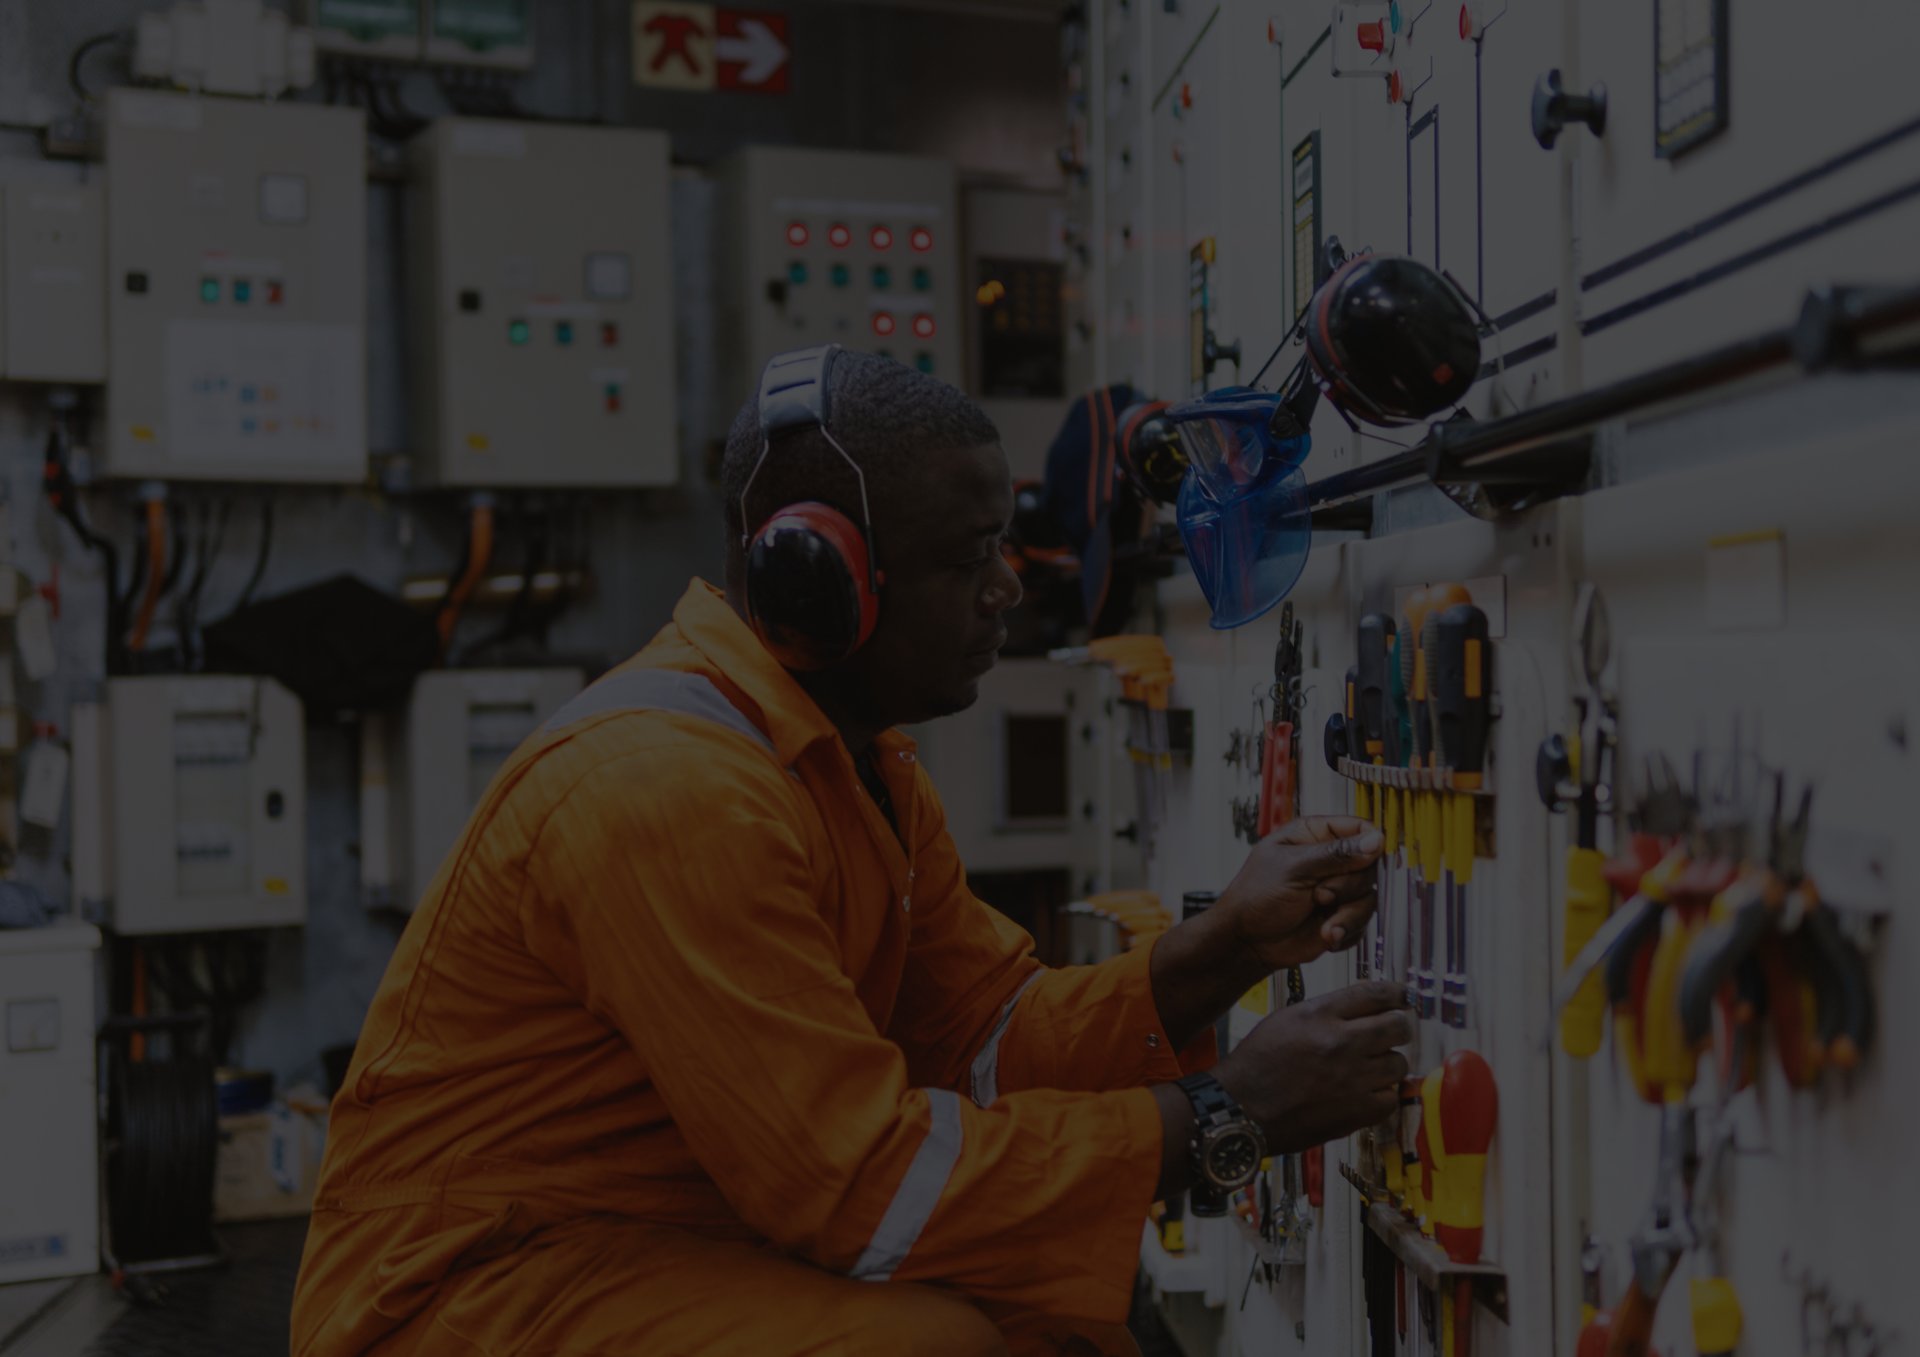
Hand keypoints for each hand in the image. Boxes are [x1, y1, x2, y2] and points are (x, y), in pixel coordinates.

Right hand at [1213, 980, 1413, 1151]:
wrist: (1241, 1108)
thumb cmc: (1257, 1064)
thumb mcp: (1286, 1019)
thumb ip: (1327, 1010)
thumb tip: (1365, 1007)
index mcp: (1320, 1015)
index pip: (1375, 994)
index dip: (1397, 993)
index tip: (1403, 997)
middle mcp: (1340, 1042)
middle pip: (1397, 1026)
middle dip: (1397, 1028)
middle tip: (1390, 1034)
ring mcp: (1352, 1078)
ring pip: (1398, 1063)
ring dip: (1388, 1062)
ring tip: (1370, 1067)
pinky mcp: (1356, 1111)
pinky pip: (1391, 1097)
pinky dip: (1382, 1093)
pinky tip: (1365, 1091)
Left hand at [1219, 815, 1383, 969]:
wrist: (1247, 942)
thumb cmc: (1254, 898)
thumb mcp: (1293, 869)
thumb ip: (1335, 854)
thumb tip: (1374, 841)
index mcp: (1314, 836)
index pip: (1359, 829)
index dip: (1371, 842)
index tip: (1371, 857)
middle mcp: (1329, 862)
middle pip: (1369, 866)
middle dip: (1348, 887)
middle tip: (1321, 895)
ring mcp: (1336, 891)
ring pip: (1369, 897)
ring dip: (1348, 915)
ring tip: (1325, 924)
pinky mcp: (1340, 917)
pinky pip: (1363, 922)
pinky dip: (1346, 931)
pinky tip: (1327, 934)